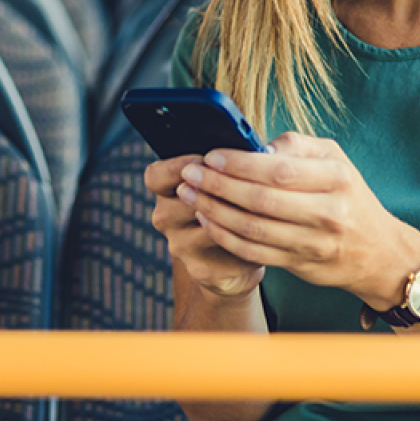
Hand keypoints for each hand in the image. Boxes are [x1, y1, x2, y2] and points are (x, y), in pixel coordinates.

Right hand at [146, 153, 264, 299]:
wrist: (237, 258)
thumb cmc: (236, 204)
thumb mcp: (230, 179)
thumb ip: (236, 163)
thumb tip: (262, 151)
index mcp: (166, 190)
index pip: (155, 176)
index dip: (177, 166)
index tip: (204, 160)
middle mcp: (165, 218)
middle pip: (183, 199)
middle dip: (215, 190)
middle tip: (242, 181)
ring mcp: (179, 246)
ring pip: (207, 225)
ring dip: (236, 214)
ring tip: (263, 206)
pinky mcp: (200, 269)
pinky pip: (226, 248)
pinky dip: (247, 238)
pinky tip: (264, 232)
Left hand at [174, 133, 419, 309]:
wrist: (379, 252)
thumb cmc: (348, 195)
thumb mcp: (334, 160)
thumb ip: (296, 146)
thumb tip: (255, 146)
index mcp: (337, 179)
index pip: (280, 170)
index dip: (240, 164)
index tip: (211, 156)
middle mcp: (329, 213)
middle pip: (261, 200)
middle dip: (217, 186)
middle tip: (189, 174)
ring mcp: (315, 243)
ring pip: (253, 229)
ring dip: (213, 211)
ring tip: (189, 195)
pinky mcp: (301, 265)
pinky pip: (254, 252)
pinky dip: (224, 236)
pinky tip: (206, 220)